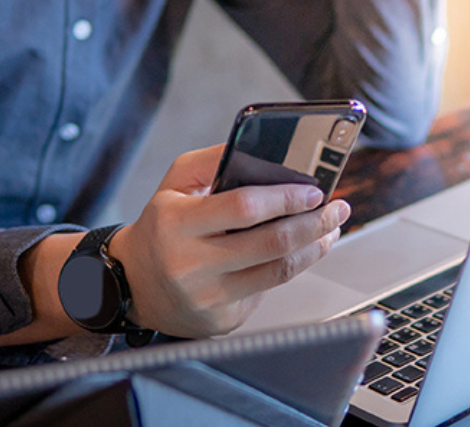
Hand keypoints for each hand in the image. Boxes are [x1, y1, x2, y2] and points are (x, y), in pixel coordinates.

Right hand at [108, 144, 349, 337]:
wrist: (133, 283)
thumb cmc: (162, 226)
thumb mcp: (174, 183)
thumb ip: (213, 160)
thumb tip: (263, 148)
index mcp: (177, 223)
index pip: (244, 208)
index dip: (286, 198)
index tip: (314, 190)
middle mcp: (190, 264)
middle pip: (272, 243)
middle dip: (314, 223)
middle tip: (337, 208)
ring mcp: (207, 297)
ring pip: (278, 272)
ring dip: (314, 248)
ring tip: (329, 229)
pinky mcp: (221, 320)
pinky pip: (267, 291)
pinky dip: (288, 269)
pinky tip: (299, 253)